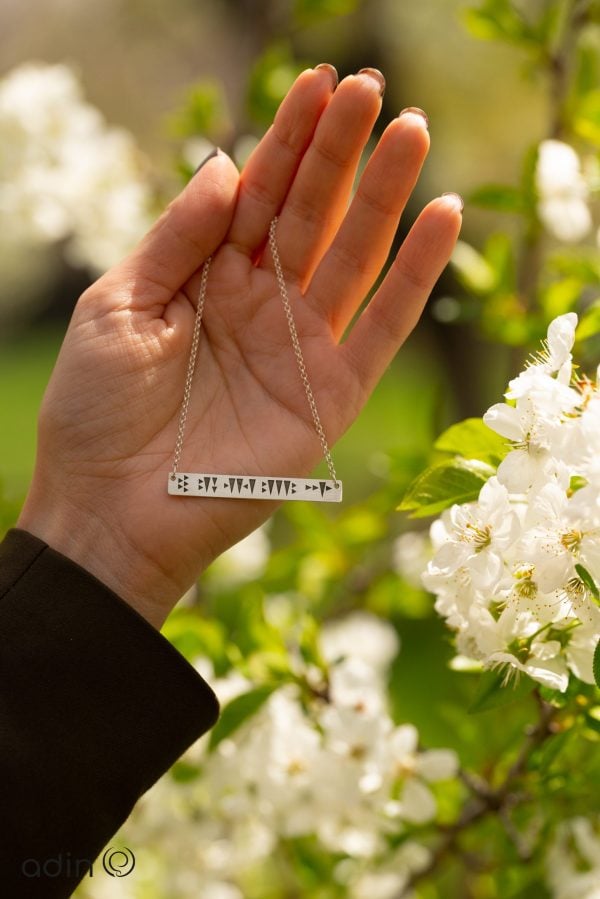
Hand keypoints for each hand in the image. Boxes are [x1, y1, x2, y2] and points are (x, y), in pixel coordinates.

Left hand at [18, 66, 461, 626]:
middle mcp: (259, 304)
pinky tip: (441, 219)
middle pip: (312, 214)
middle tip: (375, 89)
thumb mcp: (115, 307)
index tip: (322, 84)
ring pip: (353, 256)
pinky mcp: (332, 397)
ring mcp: (300, 348)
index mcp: (205, 277)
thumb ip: (175, 239)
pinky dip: (414, 278)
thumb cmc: (96, 411)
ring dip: (386, 195)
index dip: (289, 139)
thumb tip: (224, 165)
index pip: (257, 193)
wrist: (109, 510)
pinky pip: (383, 328)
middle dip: (342, 151)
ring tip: (413, 131)